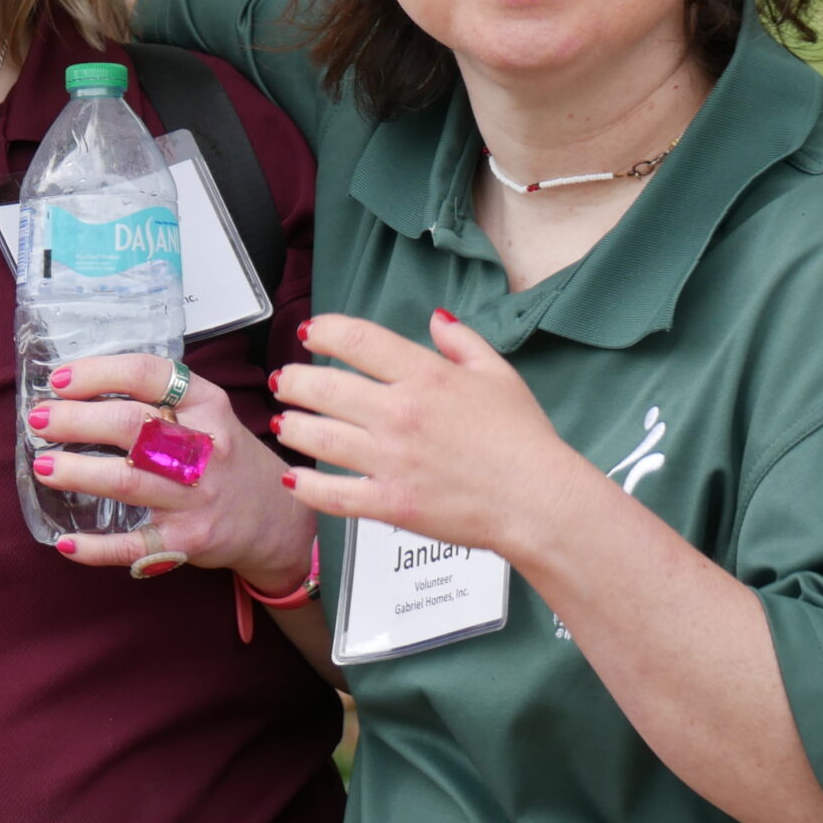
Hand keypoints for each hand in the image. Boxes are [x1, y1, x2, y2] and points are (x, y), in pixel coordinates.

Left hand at [32, 353, 313, 588]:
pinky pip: (135, 545)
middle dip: (76, 420)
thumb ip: (162, 402)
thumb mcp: (210, 416)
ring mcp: (197, 497)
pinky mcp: (189, 540)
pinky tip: (65, 541)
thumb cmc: (229, 461)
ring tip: (43, 466)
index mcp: (208, 406)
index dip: (99, 374)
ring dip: (78, 472)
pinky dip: (96, 547)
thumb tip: (81, 392)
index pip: (150, 375)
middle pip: (132, 425)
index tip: (60, 379)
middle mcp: (206, 448)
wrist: (277, 521)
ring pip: (128, 480)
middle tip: (39, 419)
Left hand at [269, 312, 593, 565]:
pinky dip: (306, 487)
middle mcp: (400, 413)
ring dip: (293, 427)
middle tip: (285, 381)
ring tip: (284, 423)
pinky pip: (333, 494)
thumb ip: (462, 342)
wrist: (538, 500)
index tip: (309, 334)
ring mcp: (391, 460)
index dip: (323, 331)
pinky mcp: (390, 503)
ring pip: (319, 438)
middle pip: (324, 387)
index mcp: (426, 376)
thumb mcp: (498, 375)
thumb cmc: (524, 441)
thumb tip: (437, 319)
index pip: (356, 340)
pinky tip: (294, 478)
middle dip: (294, 381)